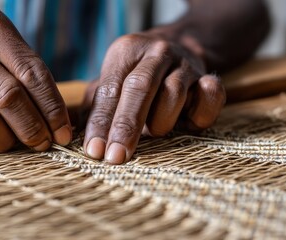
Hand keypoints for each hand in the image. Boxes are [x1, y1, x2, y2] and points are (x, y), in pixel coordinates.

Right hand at [0, 3, 70, 151]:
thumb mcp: (3, 52)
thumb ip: (30, 77)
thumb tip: (60, 126)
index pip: (31, 72)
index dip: (53, 108)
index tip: (63, 132)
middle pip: (9, 97)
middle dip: (34, 127)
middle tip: (44, 143)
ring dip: (8, 140)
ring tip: (16, 143)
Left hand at [83, 33, 225, 163]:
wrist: (179, 48)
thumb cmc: (136, 76)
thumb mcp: (111, 82)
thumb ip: (94, 106)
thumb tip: (75, 138)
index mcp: (126, 52)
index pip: (110, 90)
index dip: (101, 122)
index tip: (94, 151)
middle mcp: (156, 53)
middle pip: (140, 88)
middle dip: (126, 126)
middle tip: (116, 157)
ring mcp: (185, 64)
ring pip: (174, 95)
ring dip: (161, 121)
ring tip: (155, 130)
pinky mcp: (209, 77)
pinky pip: (210, 97)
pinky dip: (199, 115)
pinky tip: (188, 123)